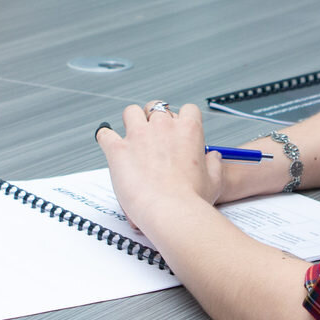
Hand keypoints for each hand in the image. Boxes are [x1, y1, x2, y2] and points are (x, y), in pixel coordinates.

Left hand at [96, 102, 222, 232]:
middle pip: (156, 107)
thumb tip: (214, 158)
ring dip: (131, 122)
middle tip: (153, 137)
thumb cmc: (192, 200)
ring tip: (131, 137)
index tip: (178, 131)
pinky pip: (105, 134)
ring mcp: (138, 135)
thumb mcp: (214, 181)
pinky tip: (109, 144)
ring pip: (130, 112)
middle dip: (154, 118)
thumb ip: (214, 165)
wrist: (170, 212)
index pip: (187, 110)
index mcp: (188, 130)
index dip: (181, 119)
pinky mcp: (118, 149)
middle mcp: (163, 126)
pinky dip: (106, 138)